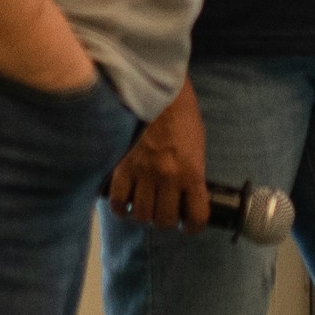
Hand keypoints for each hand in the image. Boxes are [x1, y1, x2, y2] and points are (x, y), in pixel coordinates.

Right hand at [106, 79, 206, 229]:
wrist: (156, 89)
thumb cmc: (181, 114)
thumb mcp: (197, 143)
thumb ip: (192, 171)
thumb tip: (187, 193)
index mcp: (192, 172)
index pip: (196, 216)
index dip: (192, 225)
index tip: (188, 223)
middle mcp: (168, 178)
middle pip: (163, 220)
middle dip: (164, 219)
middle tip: (163, 210)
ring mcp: (143, 173)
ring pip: (141, 215)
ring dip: (143, 214)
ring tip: (144, 205)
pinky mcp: (122, 167)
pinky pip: (118, 202)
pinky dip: (121, 208)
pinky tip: (125, 202)